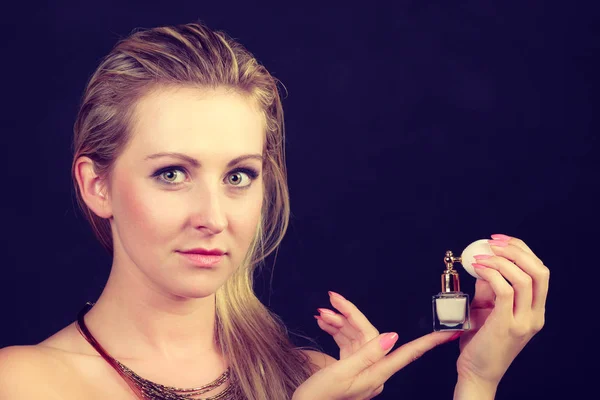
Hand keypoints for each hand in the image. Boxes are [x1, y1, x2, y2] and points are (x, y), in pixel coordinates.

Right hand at [293, 292, 458, 399]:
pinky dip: (336, 331)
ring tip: (321, 313)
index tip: (449, 332)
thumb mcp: (340, 374)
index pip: (407, 353)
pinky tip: (324, 323)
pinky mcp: (348, 369)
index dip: (428, 342)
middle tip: (333, 300)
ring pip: (356, 337)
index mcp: (375, 374)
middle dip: (350, 315)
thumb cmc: (318, 397)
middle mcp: (372, 371)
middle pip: (369, 334)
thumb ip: (367, 354)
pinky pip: (348, 344)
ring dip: (339, 322)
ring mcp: (360, 370)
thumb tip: (392, 336)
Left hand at [456, 234, 548, 388]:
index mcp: (534, 310)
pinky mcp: (506, 326)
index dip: (521, 250)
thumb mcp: (487, 308)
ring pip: (523, 279)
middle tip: (492, 242)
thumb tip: (484, 263)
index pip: (539, 272)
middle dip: (516, 250)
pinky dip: (491, 273)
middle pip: (539, 272)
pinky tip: (478, 269)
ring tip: (480, 256)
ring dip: (500, 261)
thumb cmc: (481, 341)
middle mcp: (534, 315)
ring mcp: (523, 322)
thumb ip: (490, 287)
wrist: (476, 371)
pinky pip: (504, 290)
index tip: (500, 240)